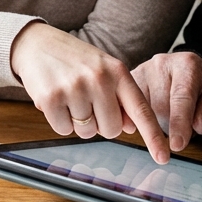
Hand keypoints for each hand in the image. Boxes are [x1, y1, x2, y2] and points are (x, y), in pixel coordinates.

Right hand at [10, 22, 169, 162]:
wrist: (38, 43)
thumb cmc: (76, 60)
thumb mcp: (105, 70)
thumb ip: (121, 97)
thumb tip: (131, 127)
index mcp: (118, 71)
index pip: (141, 110)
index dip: (153, 136)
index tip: (163, 157)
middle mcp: (98, 79)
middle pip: (111, 130)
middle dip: (100, 125)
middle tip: (88, 103)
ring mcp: (74, 88)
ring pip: (86, 132)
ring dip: (78, 122)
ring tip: (70, 97)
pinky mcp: (51, 98)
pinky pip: (63, 130)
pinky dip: (60, 121)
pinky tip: (57, 100)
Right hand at [131, 52, 201, 151]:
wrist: (183, 70)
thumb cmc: (200, 86)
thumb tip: (199, 125)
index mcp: (187, 65)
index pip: (182, 97)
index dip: (180, 123)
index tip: (177, 145)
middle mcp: (161, 63)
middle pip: (160, 107)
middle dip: (169, 126)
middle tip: (179, 129)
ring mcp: (141, 70)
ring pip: (142, 110)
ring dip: (154, 123)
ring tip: (165, 117)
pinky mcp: (127, 80)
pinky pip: (128, 108)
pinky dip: (137, 120)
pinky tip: (146, 119)